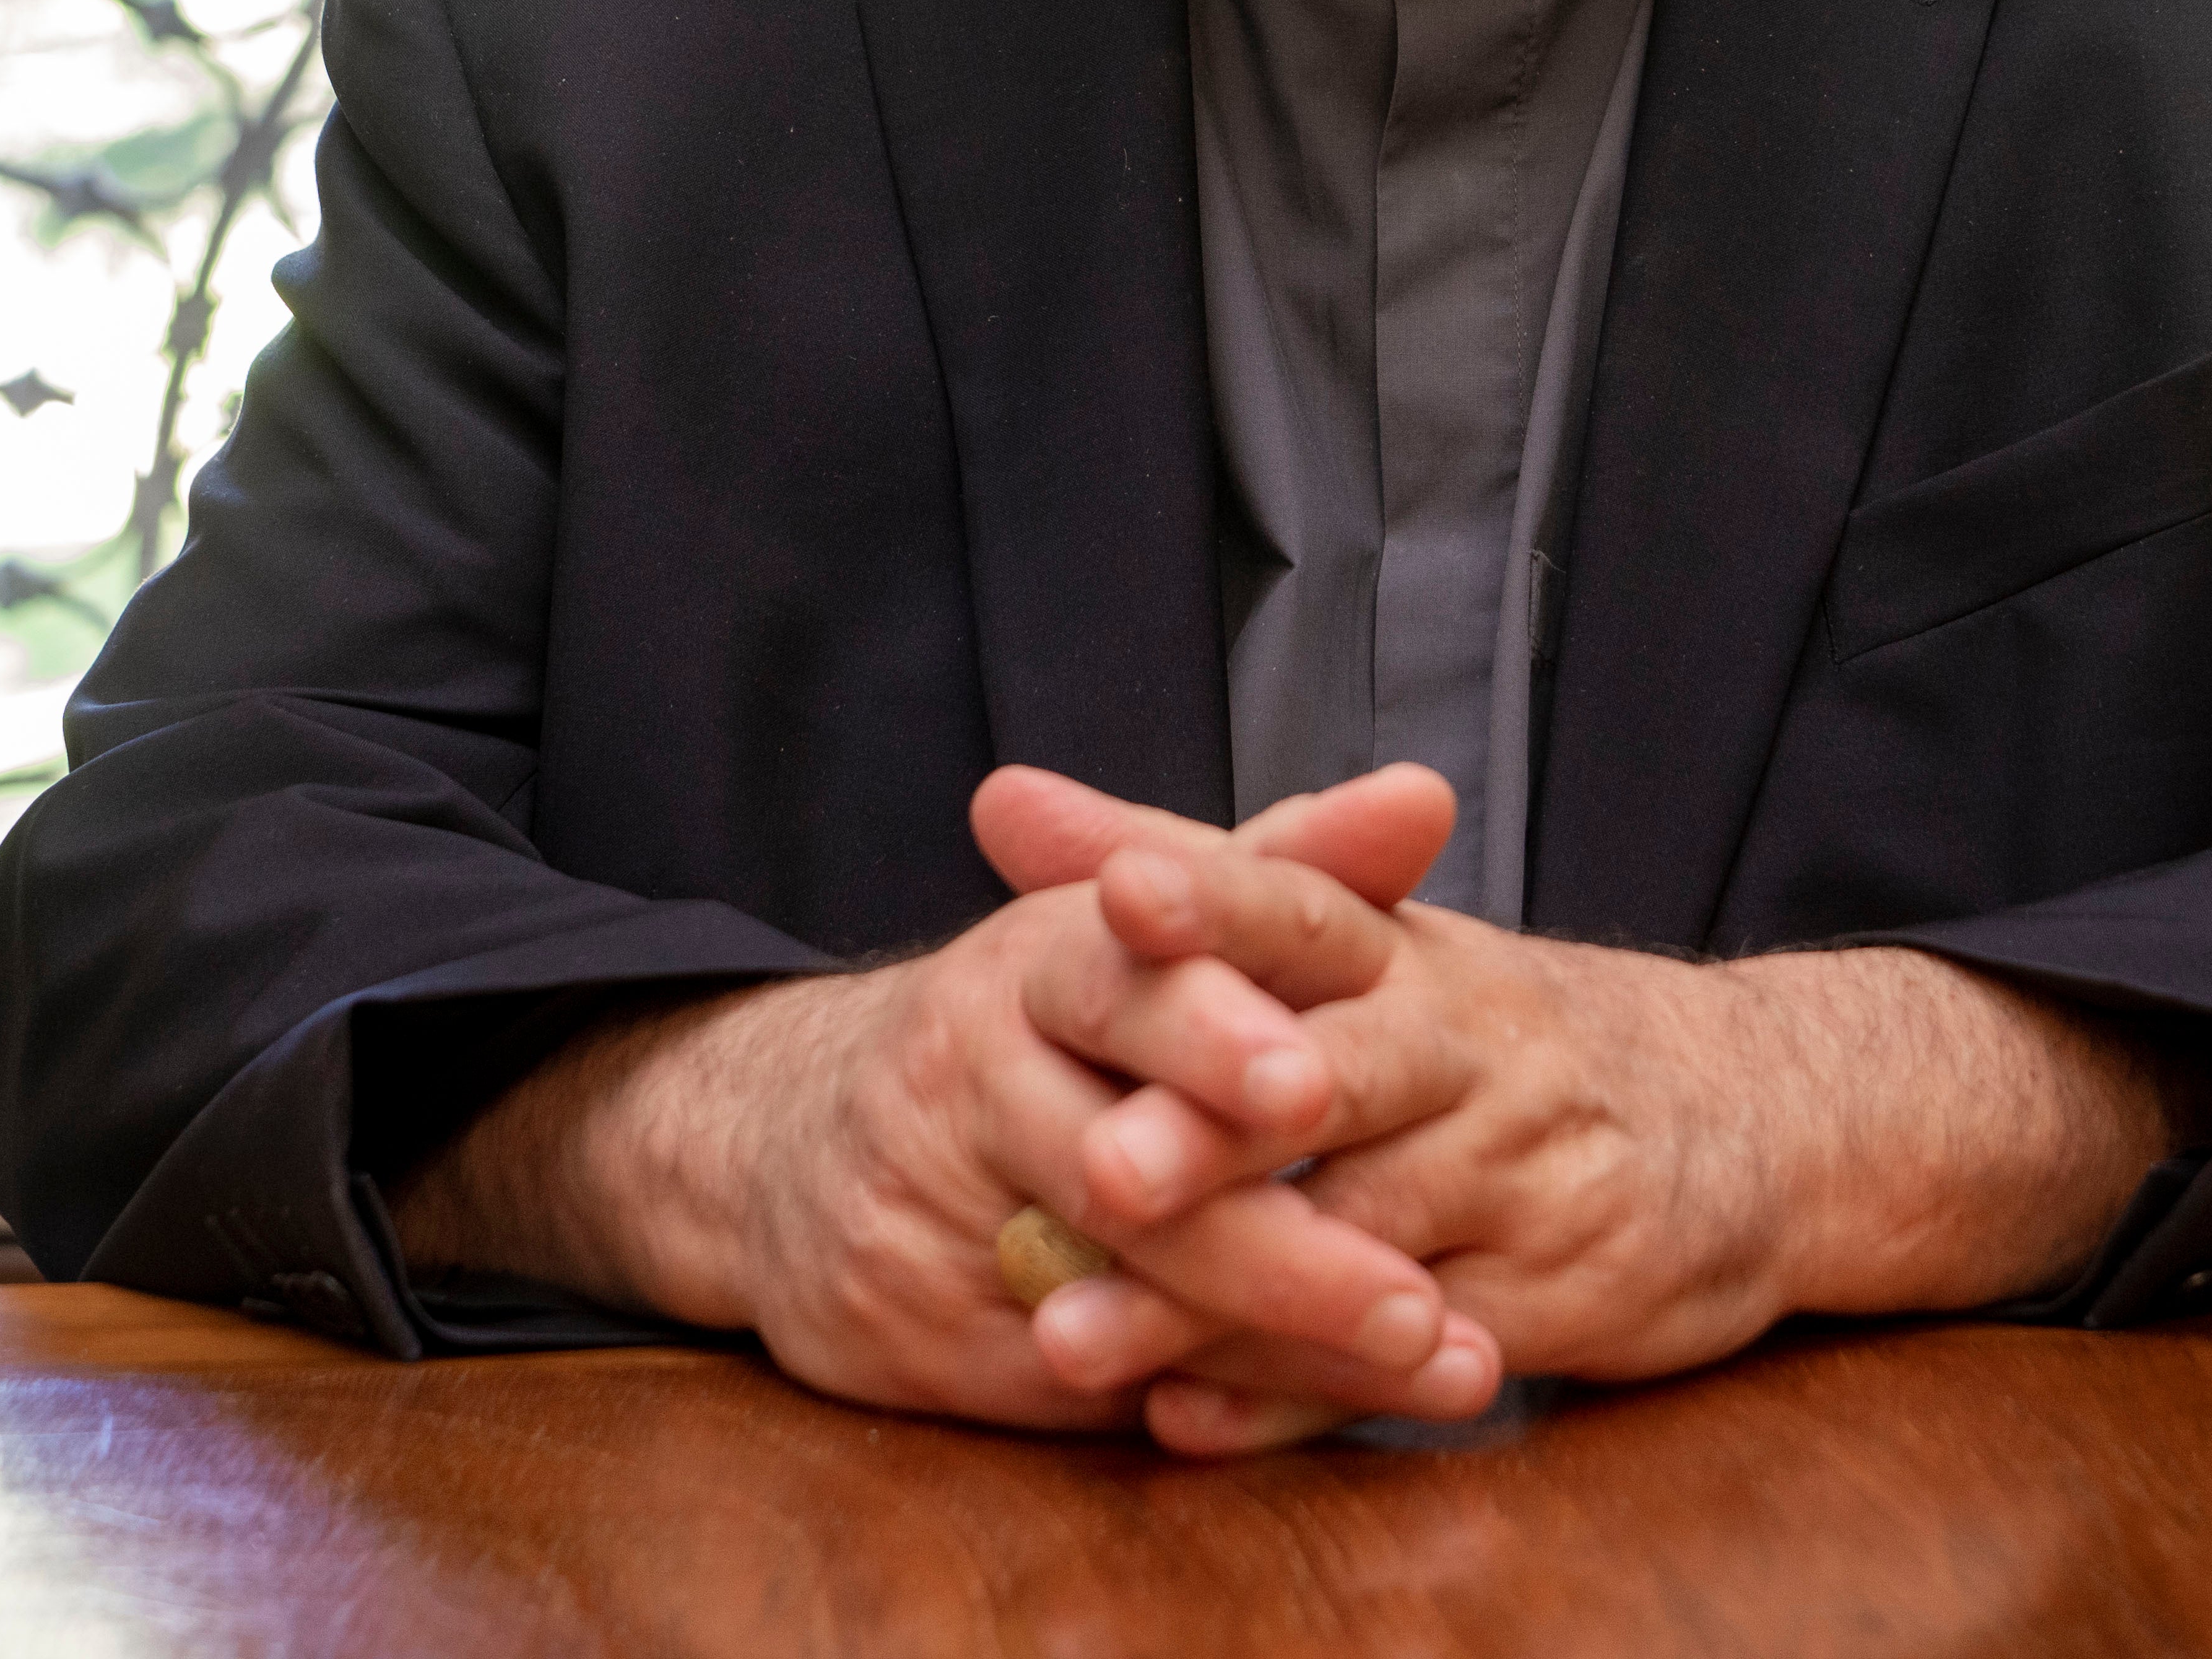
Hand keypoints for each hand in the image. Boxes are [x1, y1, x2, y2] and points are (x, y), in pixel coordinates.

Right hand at [382, 769, 1498, 1434]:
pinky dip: (1218, 1404)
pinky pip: (1086, 1386)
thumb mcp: (1135, 925)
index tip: (1315, 1082)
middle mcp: (968, 1078)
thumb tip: (1428, 797)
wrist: (779, 1142)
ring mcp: (929, 1219)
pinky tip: (1342, 1415)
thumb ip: (1289, 871)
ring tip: (1433, 1359)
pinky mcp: (918, 1339)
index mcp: (1031, 959)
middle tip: (1405, 1292)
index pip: (1127, 988)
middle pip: (1127, 1172)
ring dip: (1286, 1341)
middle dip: (1268, 1241)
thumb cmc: (1031, 1025)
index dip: (1213, 1035)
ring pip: (1123, 1297)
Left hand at [983, 773, 2208, 1456]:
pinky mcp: (1556, 1298)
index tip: (1113, 889)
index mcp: (1412, 951)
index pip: (1305, 904)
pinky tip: (1185, 1420)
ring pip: (1355, 1239)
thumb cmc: (1502, 1037)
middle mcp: (1473, 1047)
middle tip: (1094, 1164)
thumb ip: (1195, 880)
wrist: (1751, 1124)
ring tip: (1069, 1335)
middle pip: (1336, 1078)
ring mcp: (1522, 1175)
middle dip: (1213, 1126)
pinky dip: (1293, 1393)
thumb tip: (1002, 801)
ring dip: (1211, 1295)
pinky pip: (1406, 1351)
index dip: (1213, 897)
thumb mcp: (1377, 939)